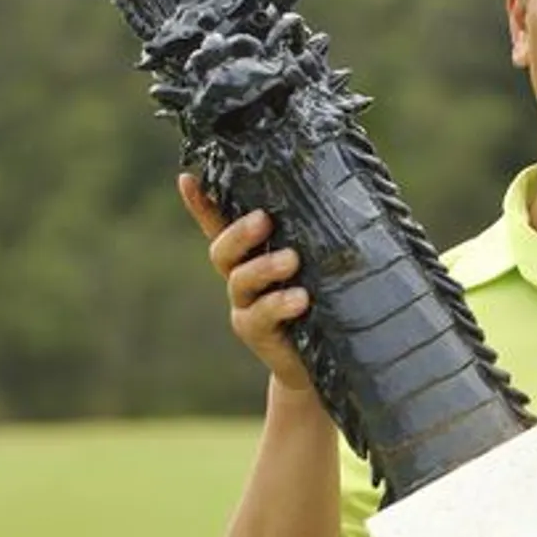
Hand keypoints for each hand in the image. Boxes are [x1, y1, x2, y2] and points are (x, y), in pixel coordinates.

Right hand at [177, 173, 313, 391]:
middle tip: (264, 220)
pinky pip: (259, 314)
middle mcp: (241, 276)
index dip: (201, 203)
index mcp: (254, 251)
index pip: (220, 223)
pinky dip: (278, 303)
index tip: (187, 178)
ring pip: (240, 280)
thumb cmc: (330, 297)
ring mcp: (245, 304)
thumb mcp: (324, 263)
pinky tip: (300, 298)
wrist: (326, 358)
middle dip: (240, 232)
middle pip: (222, 249)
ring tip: (292, 260)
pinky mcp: (255, 332)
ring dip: (264, 267)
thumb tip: (349, 193)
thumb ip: (322, 236)